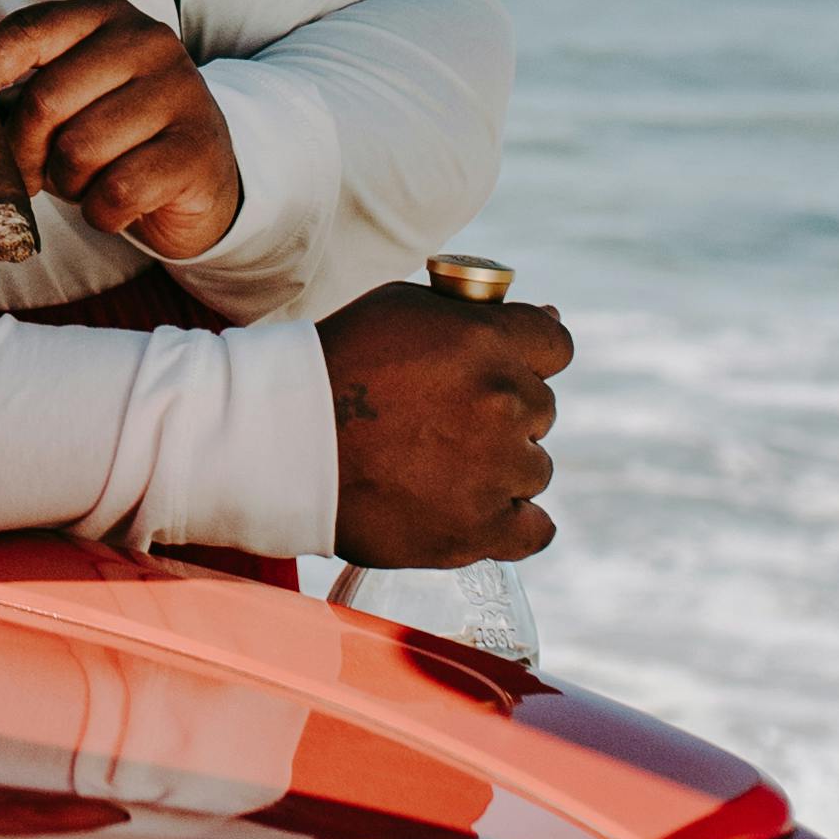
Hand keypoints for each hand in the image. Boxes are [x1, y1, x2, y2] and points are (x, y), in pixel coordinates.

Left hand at [0, 0, 245, 263]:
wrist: (199, 176)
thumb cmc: (113, 134)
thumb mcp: (51, 113)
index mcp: (102, 17)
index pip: (30, 30)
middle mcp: (147, 42)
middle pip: (46, 99)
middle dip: (22, 151)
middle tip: (29, 173)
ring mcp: (180, 92)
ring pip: (80, 150)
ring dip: (66, 183)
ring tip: (83, 180)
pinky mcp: (197, 148)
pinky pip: (118, 191)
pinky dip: (100, 212)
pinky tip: (115, 203)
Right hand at [320, 277, 569, 563]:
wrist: (283, 440)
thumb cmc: (339, 363)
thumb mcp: (403, 308)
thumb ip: (478, 311)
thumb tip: (553, 316)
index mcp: (487, 341)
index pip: (555, 344)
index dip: (528, 356)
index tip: (498, 371)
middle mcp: (503, 402)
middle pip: (541, 409)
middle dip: (504, 412)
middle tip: (446, 421)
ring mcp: (495, 470)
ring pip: (534, 468)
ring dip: (501, 466)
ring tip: (439, 465)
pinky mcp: (478, 529)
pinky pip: (535, 529)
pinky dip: (515, 522)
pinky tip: (482, 510)